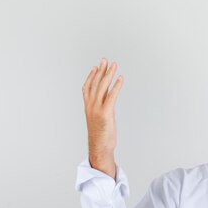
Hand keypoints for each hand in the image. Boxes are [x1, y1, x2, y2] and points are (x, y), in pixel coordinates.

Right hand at [82, 58, 123, 175]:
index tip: (96, 67)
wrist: (100, 147)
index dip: (91, 76)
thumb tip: (108, 100)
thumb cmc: (101, 136)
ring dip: (108, 75)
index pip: (87, 87)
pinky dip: (116, 86)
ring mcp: (97, 109)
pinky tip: (120, 79)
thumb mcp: (100, 119)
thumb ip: (103, 108)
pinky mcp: (105, 113)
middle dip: (101, 71)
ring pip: (102, 87)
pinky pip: (111, 96)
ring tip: (114, 65)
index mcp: (88, 107)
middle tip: (105, 60)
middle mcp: (91, 106)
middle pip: (95, 84)